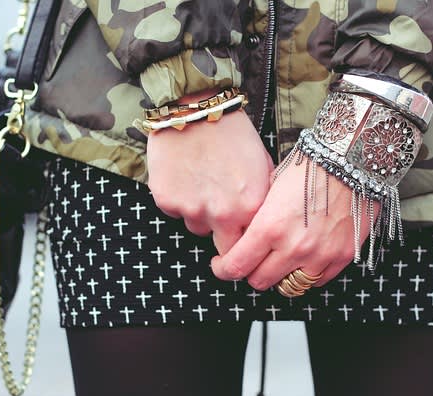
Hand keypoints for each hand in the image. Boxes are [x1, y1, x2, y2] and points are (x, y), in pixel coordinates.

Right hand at [147, 94, 273, 253]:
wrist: (195, 108)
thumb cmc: (232, 133)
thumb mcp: (262, 164)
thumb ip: (264, 198)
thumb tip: (265, 221)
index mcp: (251, 207)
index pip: (251, 246)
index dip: (247, 241)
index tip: (243, 236)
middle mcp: (223, 214)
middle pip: (224, 250)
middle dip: (224, 237)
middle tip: (222, 216)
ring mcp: (192, 210)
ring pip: (198, 228)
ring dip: (201, 214)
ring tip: (202, 183)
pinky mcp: (167, 202)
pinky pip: (176, 212)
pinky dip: (179, 200)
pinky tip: (185, 176)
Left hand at [211, 160, 377, 288]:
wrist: (350, 159)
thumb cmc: (309, 166)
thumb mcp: (269, 187)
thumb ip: (256, 218)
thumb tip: (243, 234)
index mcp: (269, 227)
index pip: (236, 266)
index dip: (223, 270)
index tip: (222, 265)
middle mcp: (293, 247)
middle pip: (260, 281)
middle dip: (251, 272)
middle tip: (251, 261)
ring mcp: (319, 255)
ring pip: (289, 286)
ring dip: (280, 276)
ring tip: (279, 261)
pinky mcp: (342, 256)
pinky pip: (317, 281)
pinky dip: (307, 274)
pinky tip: (304, 259)